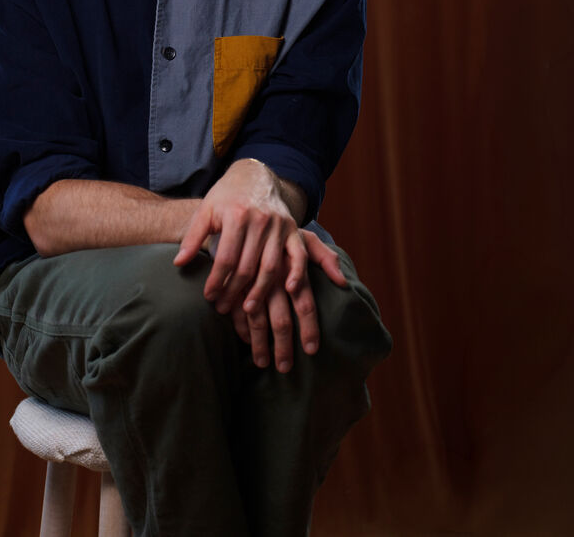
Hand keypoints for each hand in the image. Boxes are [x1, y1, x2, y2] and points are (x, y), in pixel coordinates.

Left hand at [173, 160, 347, 369]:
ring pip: (270, 266)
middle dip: (233, 292)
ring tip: (246, 309)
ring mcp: (278, 225)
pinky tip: (289, 291)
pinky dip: (296, 274)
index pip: (226, 258)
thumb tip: (179, 264)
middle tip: (223, 309)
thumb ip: (193, 237)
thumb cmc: (226, 197)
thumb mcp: (205, 211)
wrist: (254, 176)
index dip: (216, 281)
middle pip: (247, 266)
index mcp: (236, 215)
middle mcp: (259, 220)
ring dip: (259, 292)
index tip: (208, 297)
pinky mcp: (293, 229)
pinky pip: (297, 255)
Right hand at [229, 231, 348, 369]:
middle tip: (285, 368)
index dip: (309, 326)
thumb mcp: (302, 237)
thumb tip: (342, 283)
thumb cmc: (278, 228)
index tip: (311, 350)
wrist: (245, 204)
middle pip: (280, 317)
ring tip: (262, 363)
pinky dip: (240, 326)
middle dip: (283, 345)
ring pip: (256, 318)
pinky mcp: (231, 279)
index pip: (305, 301)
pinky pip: (235, 309)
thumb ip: (325, 257)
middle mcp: (273, 273)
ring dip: (259, 343)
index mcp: (292, 265)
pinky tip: (245, 340)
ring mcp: (251, 278)